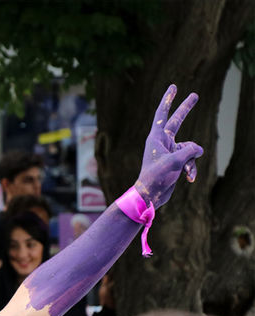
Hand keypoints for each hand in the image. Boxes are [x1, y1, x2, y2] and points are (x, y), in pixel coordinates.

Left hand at [134, 84, 203, 207]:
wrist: (151, 195)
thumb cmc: (156, 177)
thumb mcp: (175, 161)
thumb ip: (189, 150)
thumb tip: (199, 149)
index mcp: (156, 138)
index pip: (162, 114)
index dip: (168, 100)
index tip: (173, 86)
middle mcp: (162, 142)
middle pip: (177, 121)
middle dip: (186, 109)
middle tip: (195, 94)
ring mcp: (169, 151)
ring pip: (190, 148)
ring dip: (191, 161)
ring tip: (185, 171)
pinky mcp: (175, 161)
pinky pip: (190, 160)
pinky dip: (192, 168)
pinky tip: (189, 178)